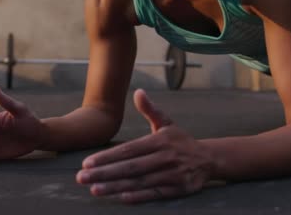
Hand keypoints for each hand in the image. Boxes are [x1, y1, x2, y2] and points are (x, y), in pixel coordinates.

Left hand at [76, 89, 212, 202]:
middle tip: (81, 178)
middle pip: (130, 167)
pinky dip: (138, 196)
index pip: (129, 150)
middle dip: (104, 173)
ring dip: (115, 187)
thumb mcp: (167, 123)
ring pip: (139, 182)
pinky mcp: (178, 189)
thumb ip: (151, 110)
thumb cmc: (181, 141)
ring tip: (94, 189)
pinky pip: (155, 193)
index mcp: (160, 140)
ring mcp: (172, 174)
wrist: (209, 159)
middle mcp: (165, 157)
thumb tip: (138, 92)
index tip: (87, 162)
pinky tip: (120, 198)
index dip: (107, 157)